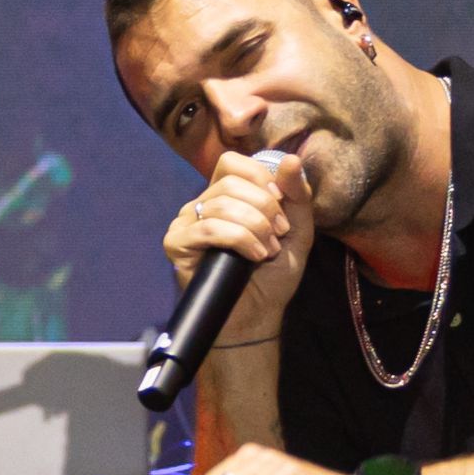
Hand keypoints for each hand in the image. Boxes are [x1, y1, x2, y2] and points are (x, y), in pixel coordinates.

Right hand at [166, 145, 315, 321]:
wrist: (259, 315)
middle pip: (230, 183)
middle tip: (277, 234)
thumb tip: (291, 159)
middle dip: (264, 208)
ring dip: (256, 228)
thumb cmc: (273, 274)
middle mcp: (202, 204)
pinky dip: (239, 240)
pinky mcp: (177, 244)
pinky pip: (208, 228)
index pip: (233, 162)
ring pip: (222, 205)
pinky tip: (253, 257)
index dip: (260, 178)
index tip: (280, 206)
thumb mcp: (296, 230)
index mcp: (225, 195)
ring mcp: (186, 223)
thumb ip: (296, 195)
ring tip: (267, 251)